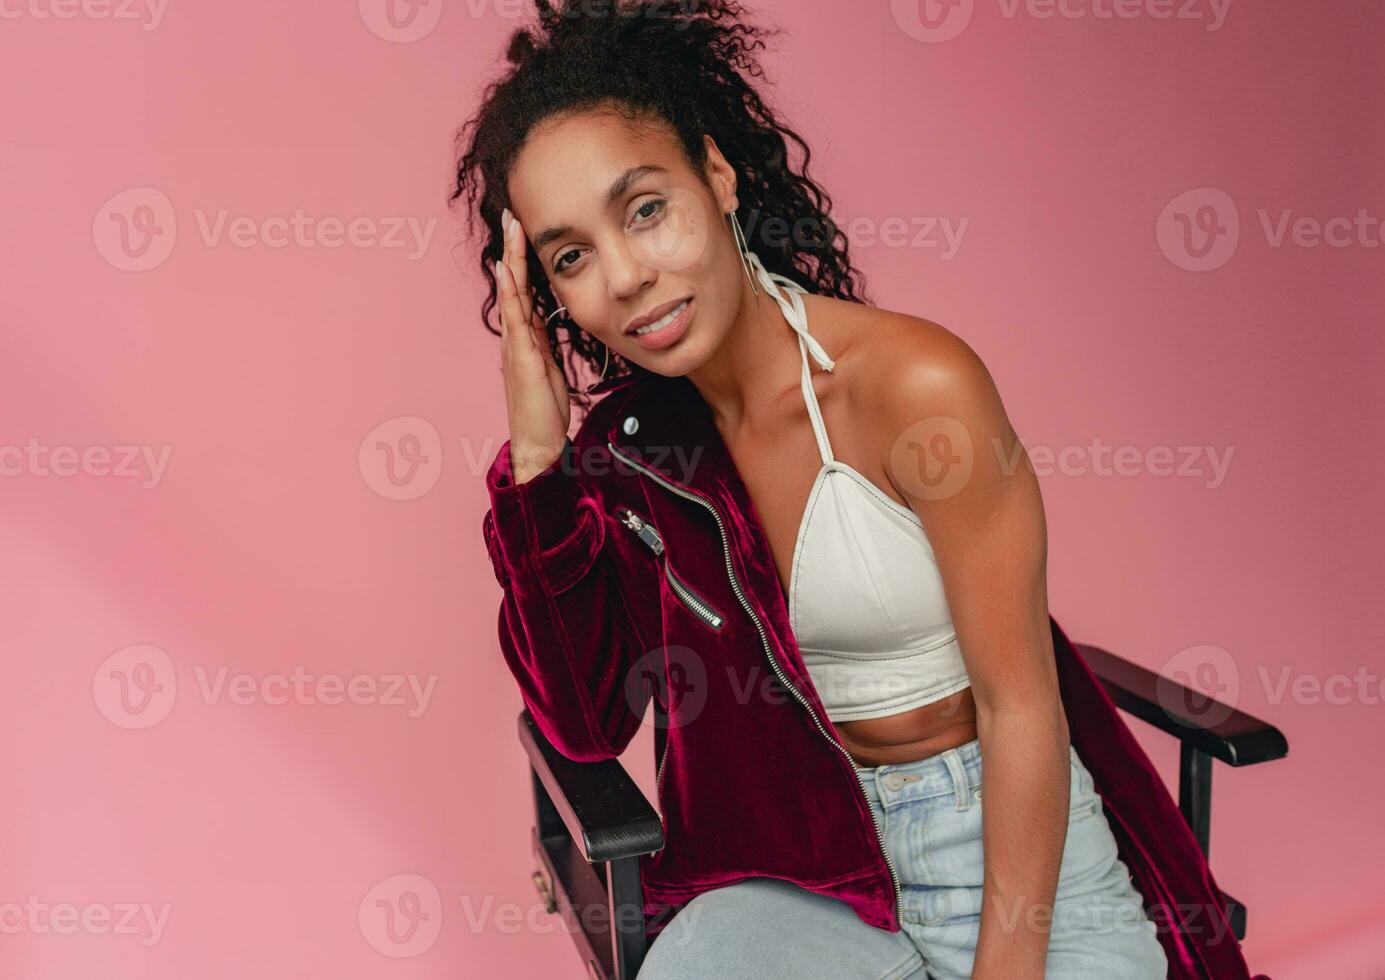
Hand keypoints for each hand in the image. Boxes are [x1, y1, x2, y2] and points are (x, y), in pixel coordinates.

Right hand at [496, 206, 571, 483]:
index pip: (524, 289)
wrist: (538, 441)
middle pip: (514, 283)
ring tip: (510, 229)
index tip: (524, 229)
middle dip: (513, 248)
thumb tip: (549, 322)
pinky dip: (510, 292)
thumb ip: (546, 344)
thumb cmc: (544, 409)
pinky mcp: (521, 356)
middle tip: (511, 214)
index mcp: (526, 336)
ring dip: (511, 259)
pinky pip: (515, 318)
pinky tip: (507, 270)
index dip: (523, 260)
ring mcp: (515, 344)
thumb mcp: (550, 368)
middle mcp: (516, 335)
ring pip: (512, 293)